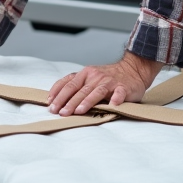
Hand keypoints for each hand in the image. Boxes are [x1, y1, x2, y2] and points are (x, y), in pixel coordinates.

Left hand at [47, 53, 162, 115]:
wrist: (133, 70)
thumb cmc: (107, 77)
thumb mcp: (89, 77)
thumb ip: (76, 85)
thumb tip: (56, 99)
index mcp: (85, 73)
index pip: (68, 83)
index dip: (58, 94)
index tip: (50, 104)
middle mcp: (96, 76)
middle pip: (80, 90)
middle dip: (68, 102)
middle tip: (61, 113)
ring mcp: (110, 81)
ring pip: (96, 92)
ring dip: (87, 102)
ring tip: (79, 111)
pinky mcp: (123, 87)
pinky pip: (119, 93)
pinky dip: (116, 99)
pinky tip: (113, 105)